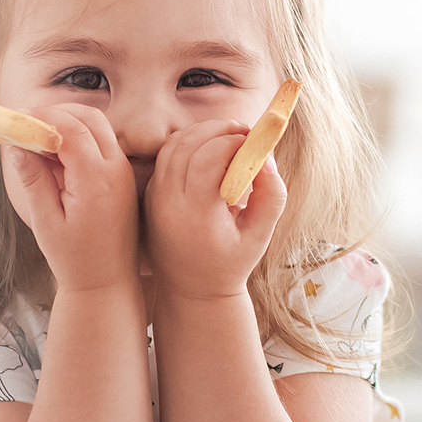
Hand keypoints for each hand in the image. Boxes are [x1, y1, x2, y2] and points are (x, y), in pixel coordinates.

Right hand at [0, 104, 139, 292]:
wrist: (107, 282)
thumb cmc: (74, 258)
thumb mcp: (45, 220)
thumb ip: (32, 179)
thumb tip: (16, 145)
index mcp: (96, 181)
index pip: (71, 129)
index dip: (43, 116)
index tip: (19, 116)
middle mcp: (116, 170)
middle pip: (90, 118)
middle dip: (57, 112)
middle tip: (27, 121)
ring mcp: (123, 172)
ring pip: (99, 127)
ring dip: (69, 123)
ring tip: (38, 139)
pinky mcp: (123, 177)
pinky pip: (102, 143)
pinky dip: (79, 138)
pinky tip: (56, 157)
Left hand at [144, 119, 287, 299]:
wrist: (192, 292)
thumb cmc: (231, 264)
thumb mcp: (260, 236)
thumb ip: (272, 197)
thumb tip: (267, 159)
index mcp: (197, 216)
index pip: (208, 158)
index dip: (233, 142)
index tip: (254, 143)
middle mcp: (168, 205)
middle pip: (188, 144)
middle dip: (218, 129)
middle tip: (243, 132)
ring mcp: (154, 199)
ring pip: (173, 146)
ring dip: (202, 132)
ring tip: (229, 138)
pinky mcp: (149, 196)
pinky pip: (166, 157)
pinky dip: (188, 145)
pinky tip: (210, 152)